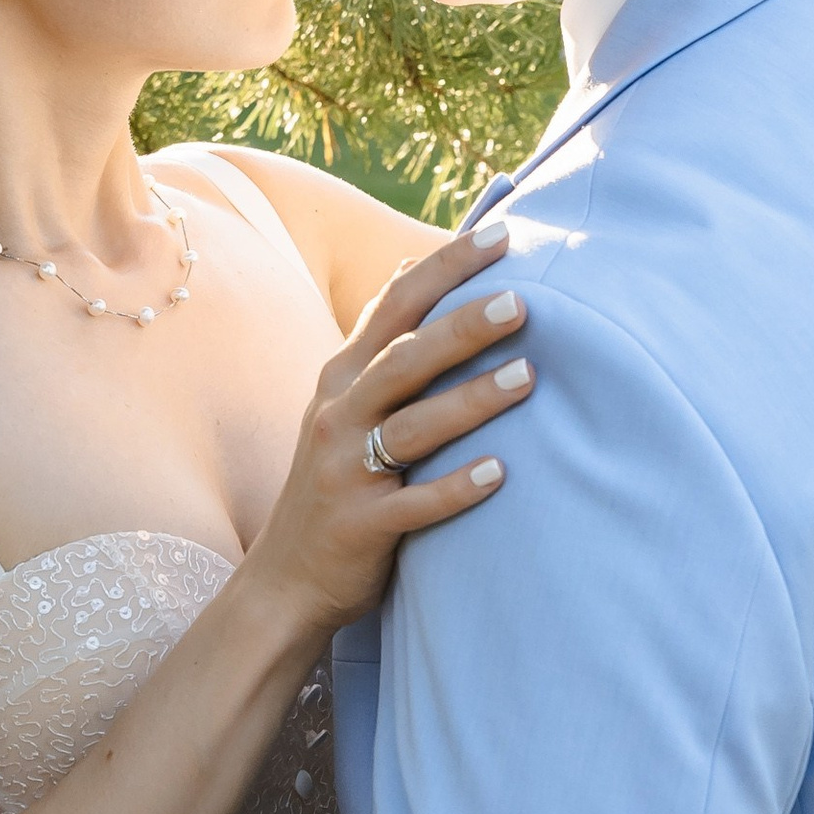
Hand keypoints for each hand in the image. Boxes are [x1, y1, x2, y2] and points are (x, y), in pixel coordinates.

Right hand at [239, 220, 534, 643]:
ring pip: (412, 427)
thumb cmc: (334, 480)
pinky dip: (456, 488)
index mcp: (341, 378)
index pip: (395, 305)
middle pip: (404, 359)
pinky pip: (414, 505)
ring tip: (529, 377)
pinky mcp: (362, 526)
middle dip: (462, 327)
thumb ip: (378, 340)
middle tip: (523, 302)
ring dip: (471, 401)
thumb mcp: (343, 401)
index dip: (445, 267)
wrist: (285, 578)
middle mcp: (338, 415)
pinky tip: (500, 473)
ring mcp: (345, 472)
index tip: (501, 234)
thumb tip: (411, 264)